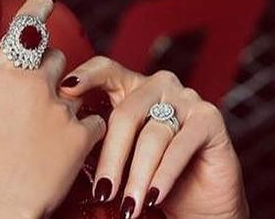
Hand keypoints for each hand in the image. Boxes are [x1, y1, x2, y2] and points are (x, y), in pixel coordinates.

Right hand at [0, 0, 107, 218]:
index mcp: (3, 76)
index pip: (25, 28)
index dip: (37, 8)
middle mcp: (35, 84)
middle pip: (54, 56)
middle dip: (49, 69)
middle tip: (38, 93)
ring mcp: (60, 109)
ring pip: (75, 88)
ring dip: (66, 100)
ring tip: (50, 128)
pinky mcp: (81, 135)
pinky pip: (93, 119)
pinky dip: (85, 128)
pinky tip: (71, 146)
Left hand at [57, 59, 249, 218]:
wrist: (199, 202)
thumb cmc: (152, 174)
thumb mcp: (121, 152)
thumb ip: (100, 137)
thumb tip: (65, 138)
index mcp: (133, 85)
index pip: (106, 69)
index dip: (86, 76)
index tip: (66, 90)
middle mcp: (160, 84)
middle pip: (126, 113)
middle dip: (112, 157)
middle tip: (102, 190)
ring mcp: (186, 98)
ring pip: (152, 136)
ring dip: (138, 176)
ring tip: (128, 205)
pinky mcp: (209, 119)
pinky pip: (180, 147)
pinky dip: (164, 175)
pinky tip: (153, 196)